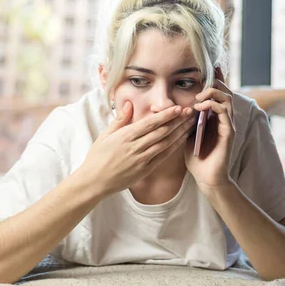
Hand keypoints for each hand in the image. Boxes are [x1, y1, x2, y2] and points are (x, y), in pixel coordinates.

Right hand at [75, 101, 194, 196]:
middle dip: (177, 121)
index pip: (150, 123)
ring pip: (165, 144)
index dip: (166, 115)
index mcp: (125, 136)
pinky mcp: (144, 170)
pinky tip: (181, 140)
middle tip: (190, 112)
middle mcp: (135, 147)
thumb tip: (130, 104)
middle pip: (161, 132)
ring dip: (179, 133)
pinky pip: (162, 157)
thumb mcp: (105, 135)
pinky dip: (173, 148)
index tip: (177, 108)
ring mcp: (141, 160)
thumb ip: (120, 119)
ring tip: (190, 124)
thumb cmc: (97, 157)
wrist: (94, 182)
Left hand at [184, 70, 235, 194]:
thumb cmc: (197, 157)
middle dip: (214, 82)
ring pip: (227, 98)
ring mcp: (228, 124)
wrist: (207, 178)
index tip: (206, 68)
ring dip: (212, 93)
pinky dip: (213, 106)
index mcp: (216, 116)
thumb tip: (172, 105)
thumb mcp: (186, 132)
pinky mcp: (229, 133)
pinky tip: (200, 107)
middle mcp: (225, 118)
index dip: (214, 78)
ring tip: (198, 96)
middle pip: (225, 90)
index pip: (218, 92)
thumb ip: (185, 118)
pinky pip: (224, 113)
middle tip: (199, 83)